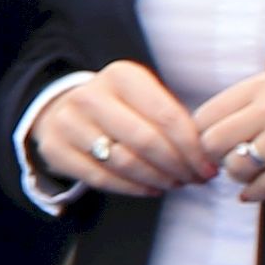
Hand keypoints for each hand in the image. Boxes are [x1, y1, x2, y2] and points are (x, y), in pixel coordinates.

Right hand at [37, 61, 215, 198]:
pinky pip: (100, 178)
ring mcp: (67, 123)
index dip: (193, 147)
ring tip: (175, 184)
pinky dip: (132, 188)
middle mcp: (90, 96)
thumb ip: (174, 119)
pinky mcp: (54, 149)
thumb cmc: (122, 107)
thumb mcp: (146, 98)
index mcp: (121, 76)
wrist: (65, 109)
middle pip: (146, 141)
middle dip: (178, 166)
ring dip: (157, 180)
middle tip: (196, 179)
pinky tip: (150, 188)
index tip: (209, 166)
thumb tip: (207, 156)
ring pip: (123, 162)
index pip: (167, 116)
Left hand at [196, 70, 264, 202]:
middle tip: (228, 164)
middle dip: (216, 159)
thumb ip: (248, 107)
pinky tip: (257, 191)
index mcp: (264, 84)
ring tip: (251, 174)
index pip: (204, 116)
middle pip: (212, 142)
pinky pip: (264, 186)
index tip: (210, 149)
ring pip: (236, 166)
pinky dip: (255, 193)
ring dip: (239, 177)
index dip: (201, 138)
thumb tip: (205, 136)